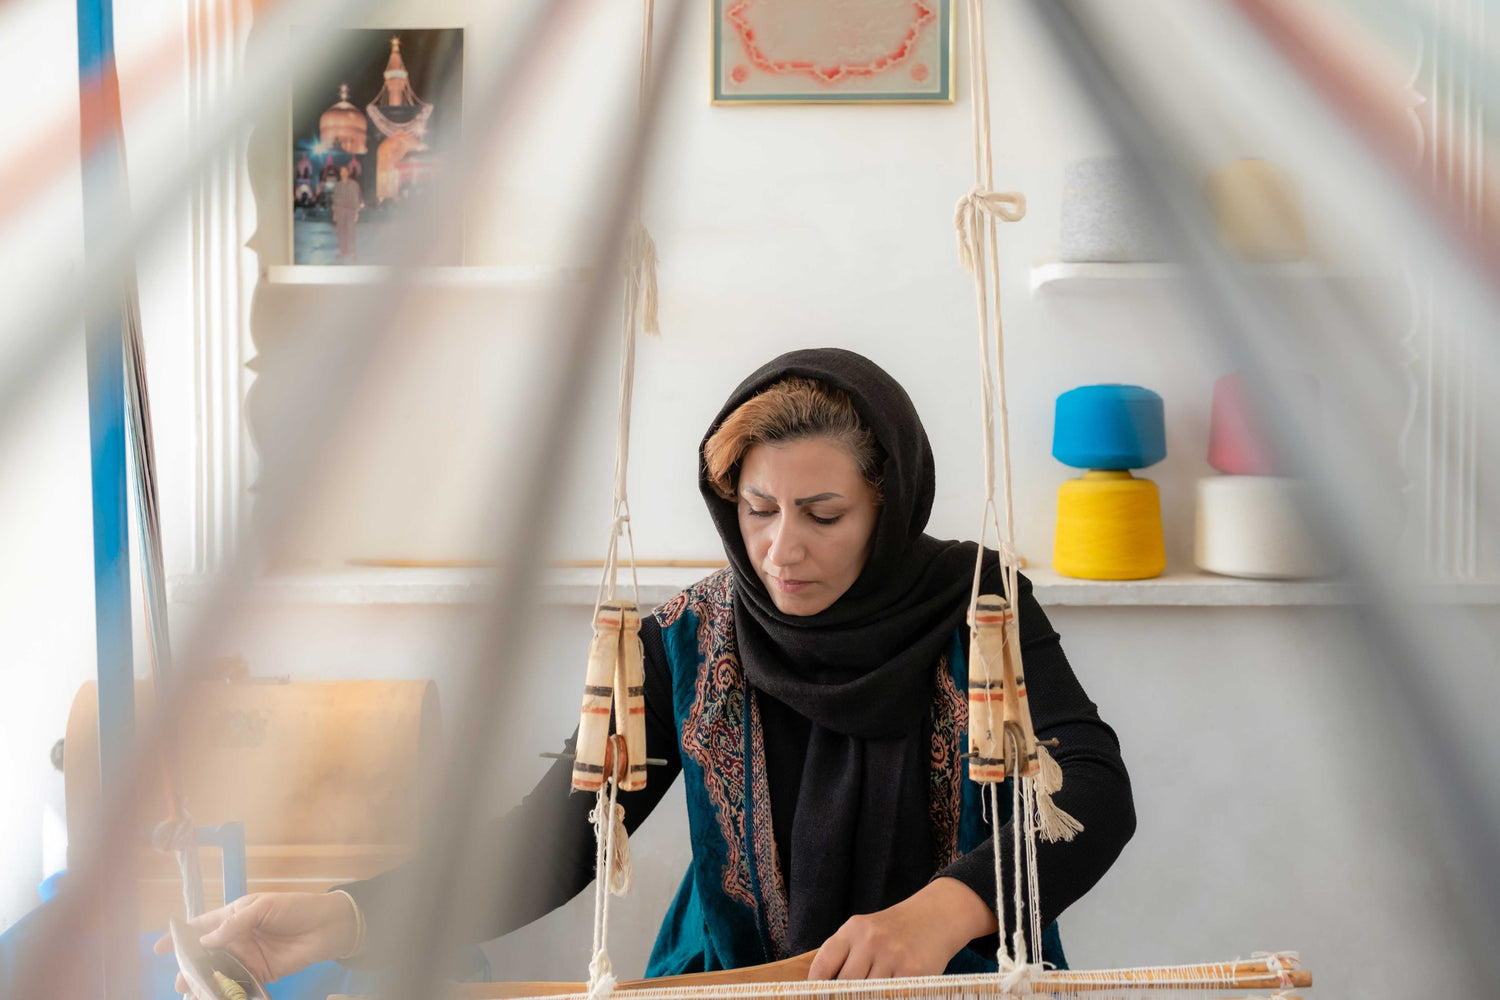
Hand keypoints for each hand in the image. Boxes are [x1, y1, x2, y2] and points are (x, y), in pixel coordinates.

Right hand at [152, 891, 359, 991]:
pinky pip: (237, 985)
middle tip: (180, 981)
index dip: (179, 936)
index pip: (200, 926)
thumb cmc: (295, 908)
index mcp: (233, 917)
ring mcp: (246, 958)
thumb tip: (207, 940)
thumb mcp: (264, 906)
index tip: (158, 948)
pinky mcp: (259, 974)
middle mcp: (235, 939)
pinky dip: (225, 993)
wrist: (327, 926)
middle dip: (189, 968)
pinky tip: (215, 999)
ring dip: (204, 984)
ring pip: (217, 973)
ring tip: (192, 994)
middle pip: (204, 956)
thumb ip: (235, 923)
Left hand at [807, 877, 997, 980]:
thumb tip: (822, 989)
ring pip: (868, 994)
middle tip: (848, 996)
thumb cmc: (894, 930)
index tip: (818, 997)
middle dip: (845, 997)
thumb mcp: (864, 931)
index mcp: (853, 929)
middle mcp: (871, 940)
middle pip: (845, 986)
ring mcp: (893, 956)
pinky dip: (887, 996)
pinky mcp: (914, 972)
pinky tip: (888, 993)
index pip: (823, 967)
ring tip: (871, 991)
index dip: (817, 990)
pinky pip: (891, 996)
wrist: (935, 917)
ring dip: (869, 996)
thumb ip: (844, 956)